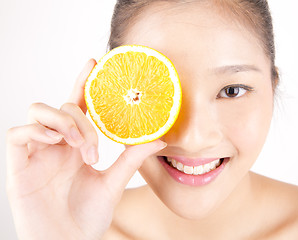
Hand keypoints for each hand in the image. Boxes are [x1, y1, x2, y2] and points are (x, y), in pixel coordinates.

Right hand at [6, 59, 165, 239]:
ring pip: (39, 111)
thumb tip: (159, 138)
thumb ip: (131, 159)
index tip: (96, 62)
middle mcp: (57, 144)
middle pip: (64, 107)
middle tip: (94, 148)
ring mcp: (36, 152)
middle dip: (82, 121)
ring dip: (63, 122)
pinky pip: (18, 133)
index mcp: (77, 145)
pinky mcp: (18, 165)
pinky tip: (55, 144)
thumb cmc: (88, 216)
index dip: (84, 82)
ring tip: (79, 146)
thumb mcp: (114, 183)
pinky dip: (37, 132)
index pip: (79, 105)